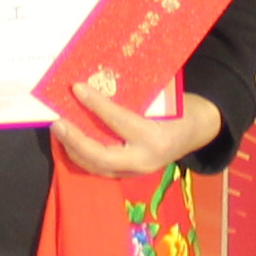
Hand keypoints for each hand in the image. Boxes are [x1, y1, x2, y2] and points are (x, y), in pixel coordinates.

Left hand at [49, 77, 220, 179]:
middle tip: (58, 123)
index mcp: (155, 138)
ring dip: (74, 150)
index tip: (77, 88)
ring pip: (97, 167)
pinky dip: (83, 155)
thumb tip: (98, 81)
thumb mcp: (163, 99)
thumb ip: (133, 98)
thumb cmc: (179, 108)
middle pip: (101, 156)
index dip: (96, 105)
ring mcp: (138, 171)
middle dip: (75, 141)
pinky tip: (71, 141)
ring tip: (60, 130)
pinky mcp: (131, 174)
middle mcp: (145, 160)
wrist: (198, 130)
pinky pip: (101, 168)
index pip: (119, 121)